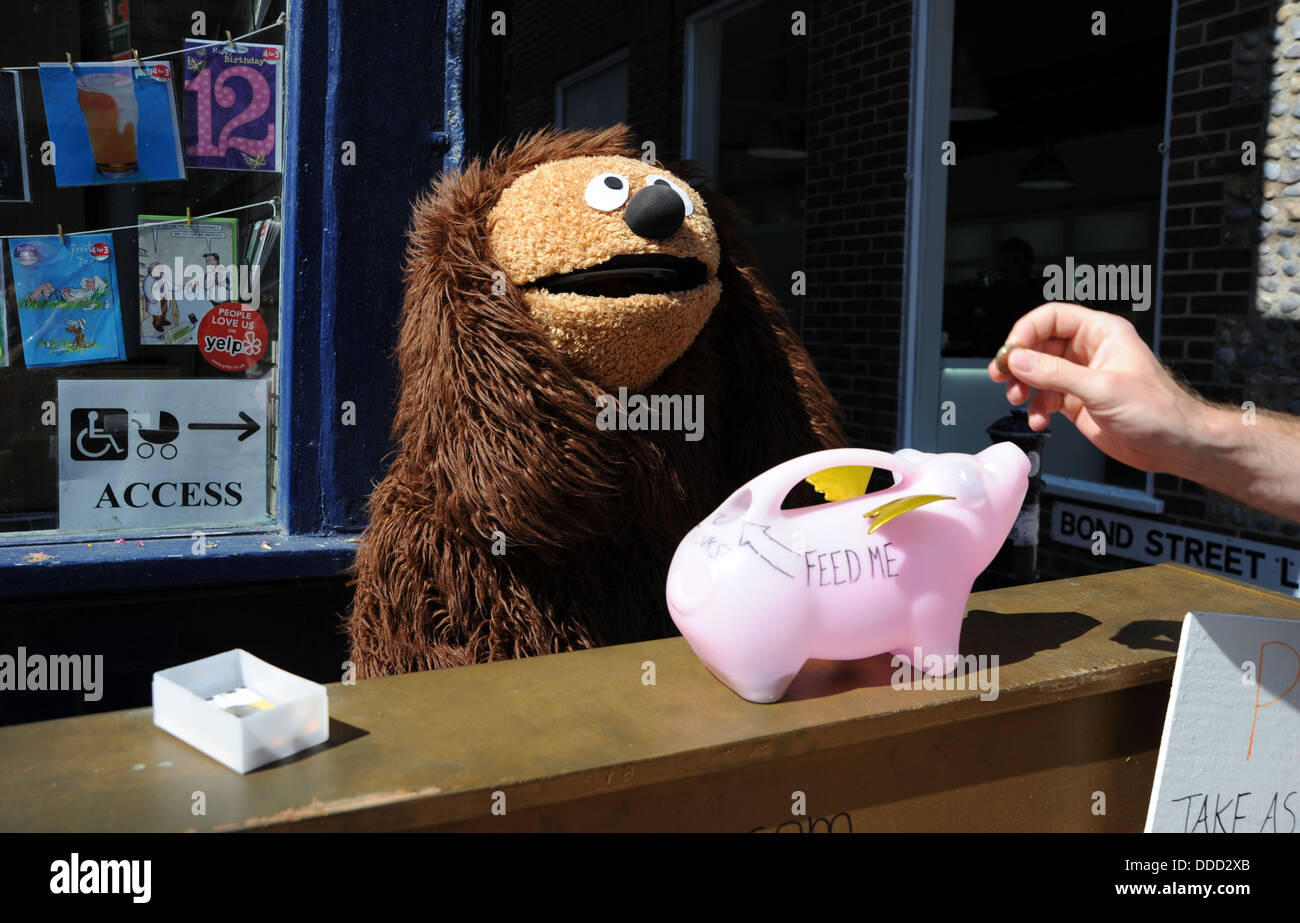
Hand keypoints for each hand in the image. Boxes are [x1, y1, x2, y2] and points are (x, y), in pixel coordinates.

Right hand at [986, 302, 1207, 474]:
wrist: (1174, 445)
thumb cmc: (1158, 410)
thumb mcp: (1102, 388)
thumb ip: (1056, 374)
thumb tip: (1019, 360)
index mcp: (1101, 333)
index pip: (1052, 317)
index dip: (1027, 331)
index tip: (1011, 353)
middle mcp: (1088, 351)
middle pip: (1039, 344)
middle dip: (1019, 362)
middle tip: (1002, 377)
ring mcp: (1081, 376)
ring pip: (1037, 372)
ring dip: (1023, 386)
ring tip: (1018, 399)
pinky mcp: (1076, 401)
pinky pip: (1044, 397)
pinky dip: (1036, 409)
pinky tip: (1039, 420)